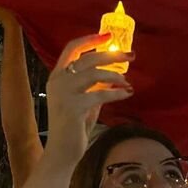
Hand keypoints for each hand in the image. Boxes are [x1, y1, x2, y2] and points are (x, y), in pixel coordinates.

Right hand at [44, 34, 133, 165]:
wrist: (62, 151)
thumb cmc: (74, 127)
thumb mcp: (84, 100)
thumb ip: (94, 85)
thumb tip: (113, 73)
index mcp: (57, 76)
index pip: (72, 48)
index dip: (90, 39)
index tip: (109, 35)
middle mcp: (58, 81)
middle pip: (88, 58)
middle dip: (112, 55)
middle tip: (130, 55)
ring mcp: (64, 93)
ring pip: (95, 73)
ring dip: (115, 75)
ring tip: (126, 82)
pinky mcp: (73, 106)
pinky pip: (100, 93)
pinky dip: (117, 93)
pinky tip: (126, 93)